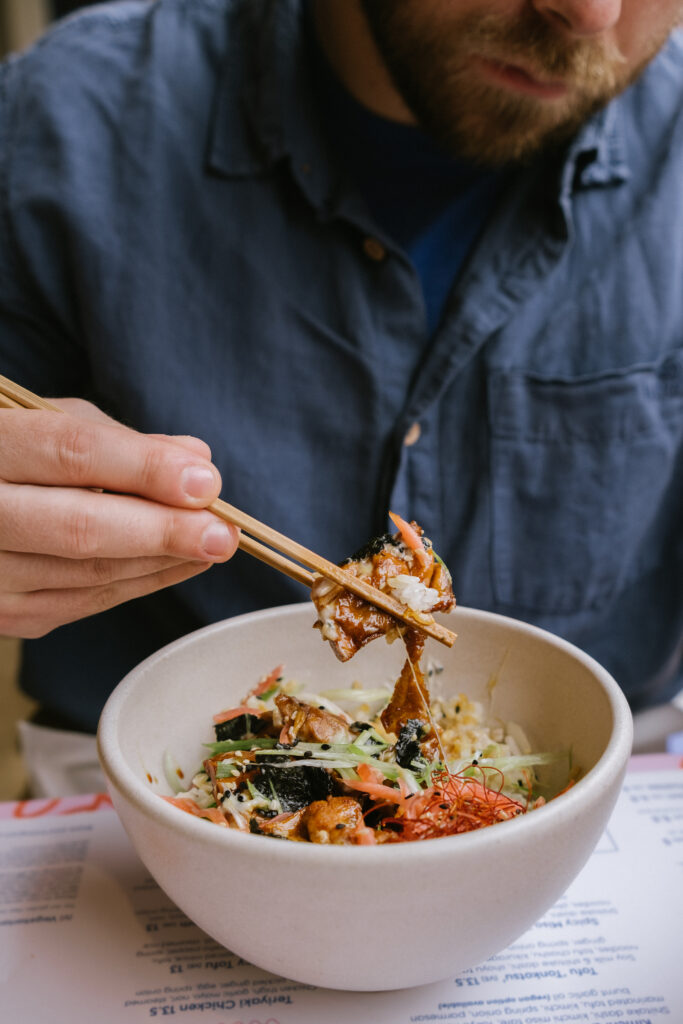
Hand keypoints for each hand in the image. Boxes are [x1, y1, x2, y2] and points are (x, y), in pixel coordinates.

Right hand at [0, 399, 238, 637]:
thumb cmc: (6, 452)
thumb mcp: (43, 421)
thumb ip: (115, 438)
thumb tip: (194, 456)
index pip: (72, 453)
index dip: (145, 468)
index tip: (205, 481)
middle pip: (80, 528)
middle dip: (163, 532)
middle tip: (222, 533)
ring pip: (89, 574)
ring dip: (163, 561)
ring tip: (214, 543)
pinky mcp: (5, 614)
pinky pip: (85, 602)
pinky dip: (140, 583)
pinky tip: (179, 563)